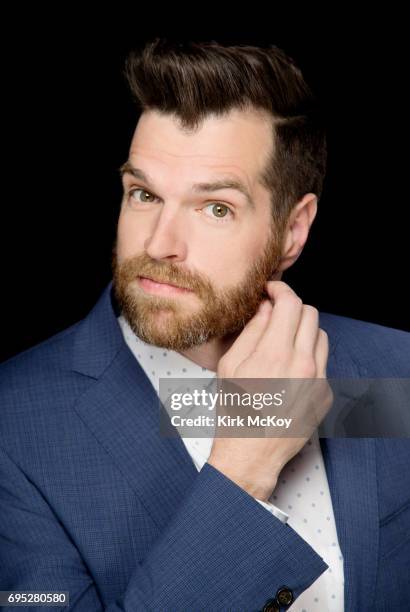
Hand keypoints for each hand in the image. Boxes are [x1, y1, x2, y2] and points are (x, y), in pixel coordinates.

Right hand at [208, 280, 332, 500]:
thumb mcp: (231, 366)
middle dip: (292, 308)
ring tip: (284, 342)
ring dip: (303, 331)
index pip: (290, 303)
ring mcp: (318, 380)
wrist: (251, 453)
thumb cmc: (236, 412)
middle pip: (311, 314)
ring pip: (321, 336)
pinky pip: (322, 362)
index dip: (280, 289)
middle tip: (277, 314)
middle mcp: (302, 364)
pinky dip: (308, 357)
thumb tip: (266, 308)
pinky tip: (289, 371)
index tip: (272, 290)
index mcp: (275, 354)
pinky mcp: (325, 394)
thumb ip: (251, 331)